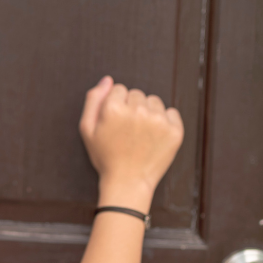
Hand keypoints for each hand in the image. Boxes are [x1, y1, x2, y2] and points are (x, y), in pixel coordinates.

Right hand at [79, 75, 183, 208]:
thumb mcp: (87, 129)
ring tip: (141, 135)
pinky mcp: (174, 130)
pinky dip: (165, 122)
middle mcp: (137, 110)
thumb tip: (108, 80)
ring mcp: (158, 120)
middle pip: (137, 94)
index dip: (116, 106)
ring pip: (154, 101)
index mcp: (114, 108)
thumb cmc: (105, 157)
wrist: (127, 183)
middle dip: (132, 107)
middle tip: (128, 131)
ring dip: (148, 113)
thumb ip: (93, 100)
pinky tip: (154, 137)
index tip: (116, 123)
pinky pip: (171, 112)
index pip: (119, 89)